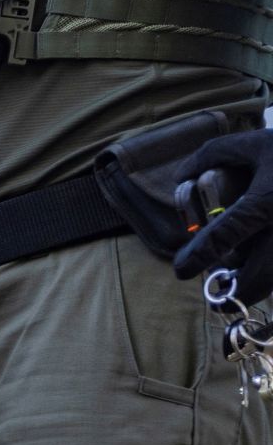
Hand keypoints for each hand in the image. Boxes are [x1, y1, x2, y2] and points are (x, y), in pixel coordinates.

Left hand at [175, 129, 272, 302]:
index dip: (197, 258)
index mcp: (266, 201)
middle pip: (260, 278)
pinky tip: (264, 269)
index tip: (182, 271)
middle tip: (217, 301)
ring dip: (261, 288)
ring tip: (241, 287)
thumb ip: (214, 154)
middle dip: (237, 294)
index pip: (222, 237)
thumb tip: (180, 177)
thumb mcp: (257, 143)